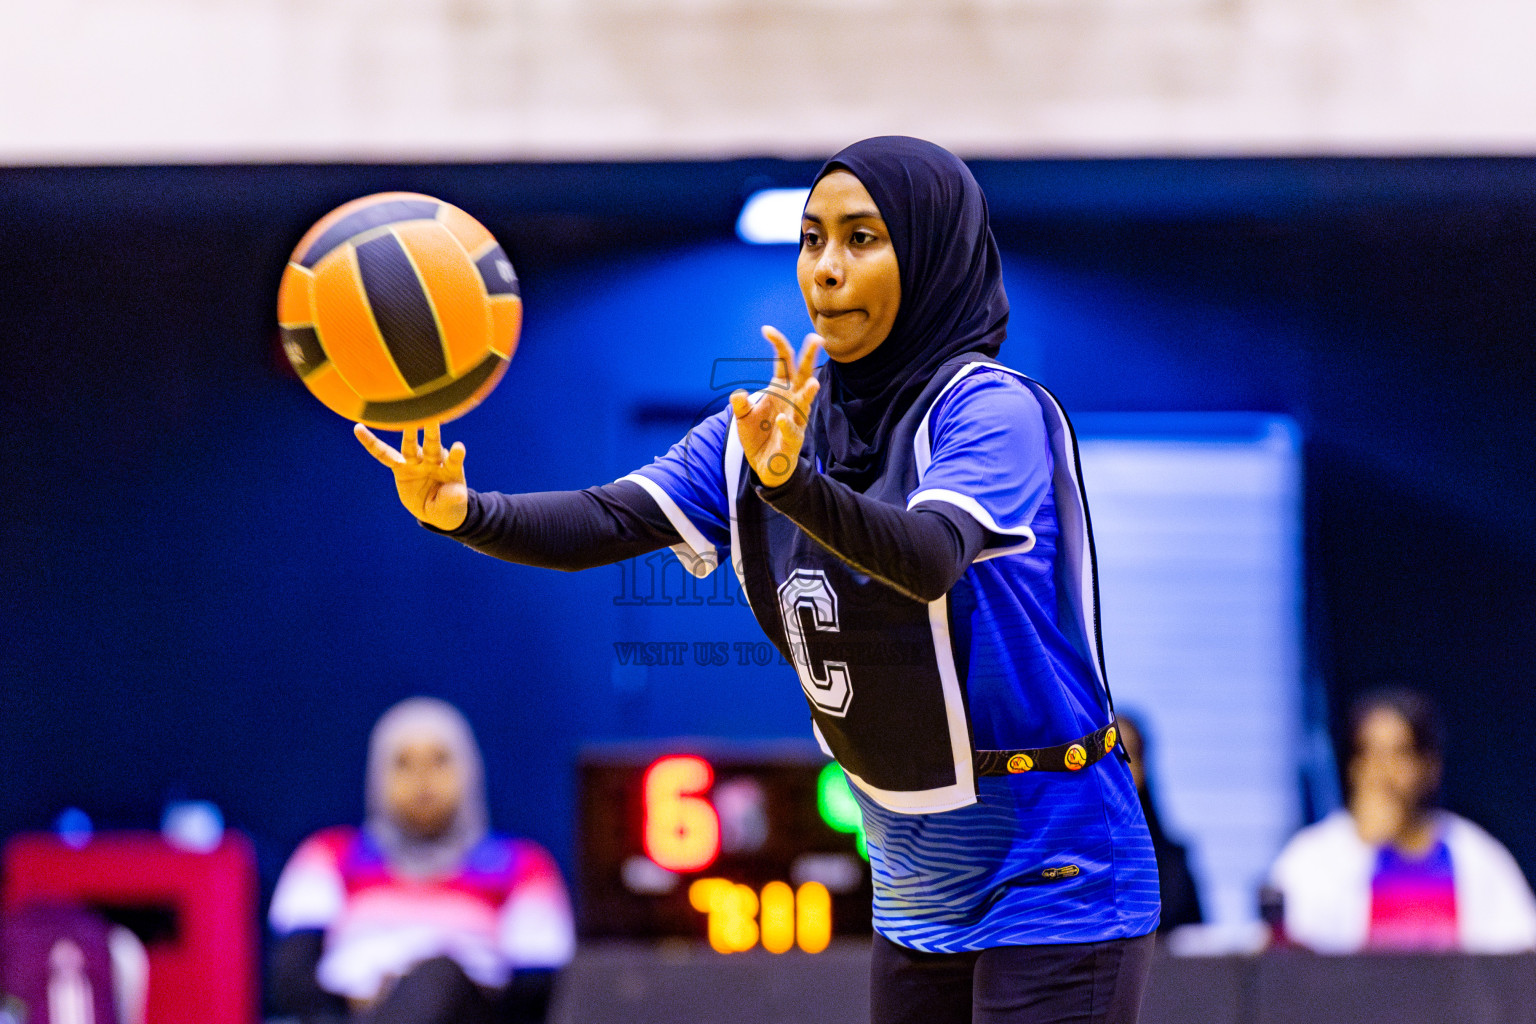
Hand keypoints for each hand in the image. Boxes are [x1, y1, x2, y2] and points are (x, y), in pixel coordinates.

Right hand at [354, 421, 469, 530]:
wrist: (435, 510)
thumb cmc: (447, 504)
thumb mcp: (451, 505)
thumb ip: (453, 498)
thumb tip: (459, 493)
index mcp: (450, 470)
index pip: (454, 461)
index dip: (456, 455)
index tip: (459, 448)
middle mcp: (433, 461)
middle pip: (432, 445)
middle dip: (431, 432)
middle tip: (432, 417)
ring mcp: (416, 462)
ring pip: (410, 445)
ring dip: (408, 432)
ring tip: (405, 418)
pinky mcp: (400, 467)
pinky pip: (383, 455)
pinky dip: (371, 443)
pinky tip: (359, 429)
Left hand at [731, 326, 821, 487]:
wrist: (764, 464)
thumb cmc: (758, 434)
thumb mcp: (743, 417)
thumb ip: (740, 404)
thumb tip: (737, 394)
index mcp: (780, 389)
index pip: (783, 362)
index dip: (777, 344)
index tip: (766, 330)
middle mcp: (791, 400)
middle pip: (803, 375)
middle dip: (810, 358)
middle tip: (817, 339)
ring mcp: (795, 419)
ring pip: (804, 403)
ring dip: (807, 394)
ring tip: (812, 384)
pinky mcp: (793, 440)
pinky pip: (792, 431)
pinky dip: (787, 425)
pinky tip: (783, 419)